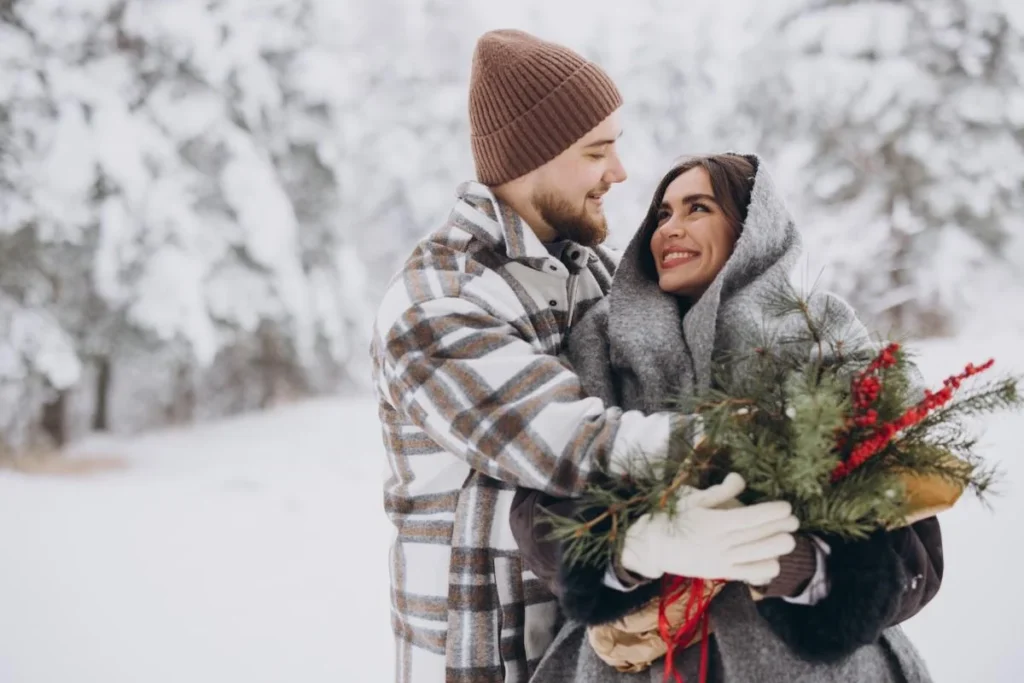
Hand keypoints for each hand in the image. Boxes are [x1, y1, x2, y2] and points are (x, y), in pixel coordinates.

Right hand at [619, 473, 799, 584]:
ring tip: (787, 539)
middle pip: (761, 537)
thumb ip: (719, 491)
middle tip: (794, 521)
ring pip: (760, 557)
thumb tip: (740, 479)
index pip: (751, 518)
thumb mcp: (691, 498)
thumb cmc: (671, 517)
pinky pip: (750, 574)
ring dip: (778, 548)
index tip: (787, 506)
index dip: (772, 513)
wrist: (651, 546)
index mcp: (714, 522)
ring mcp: (722, 561)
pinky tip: (772, 558)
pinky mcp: (721, 573)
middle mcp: (721, 543)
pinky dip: (766, 567)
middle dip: (782, 528)